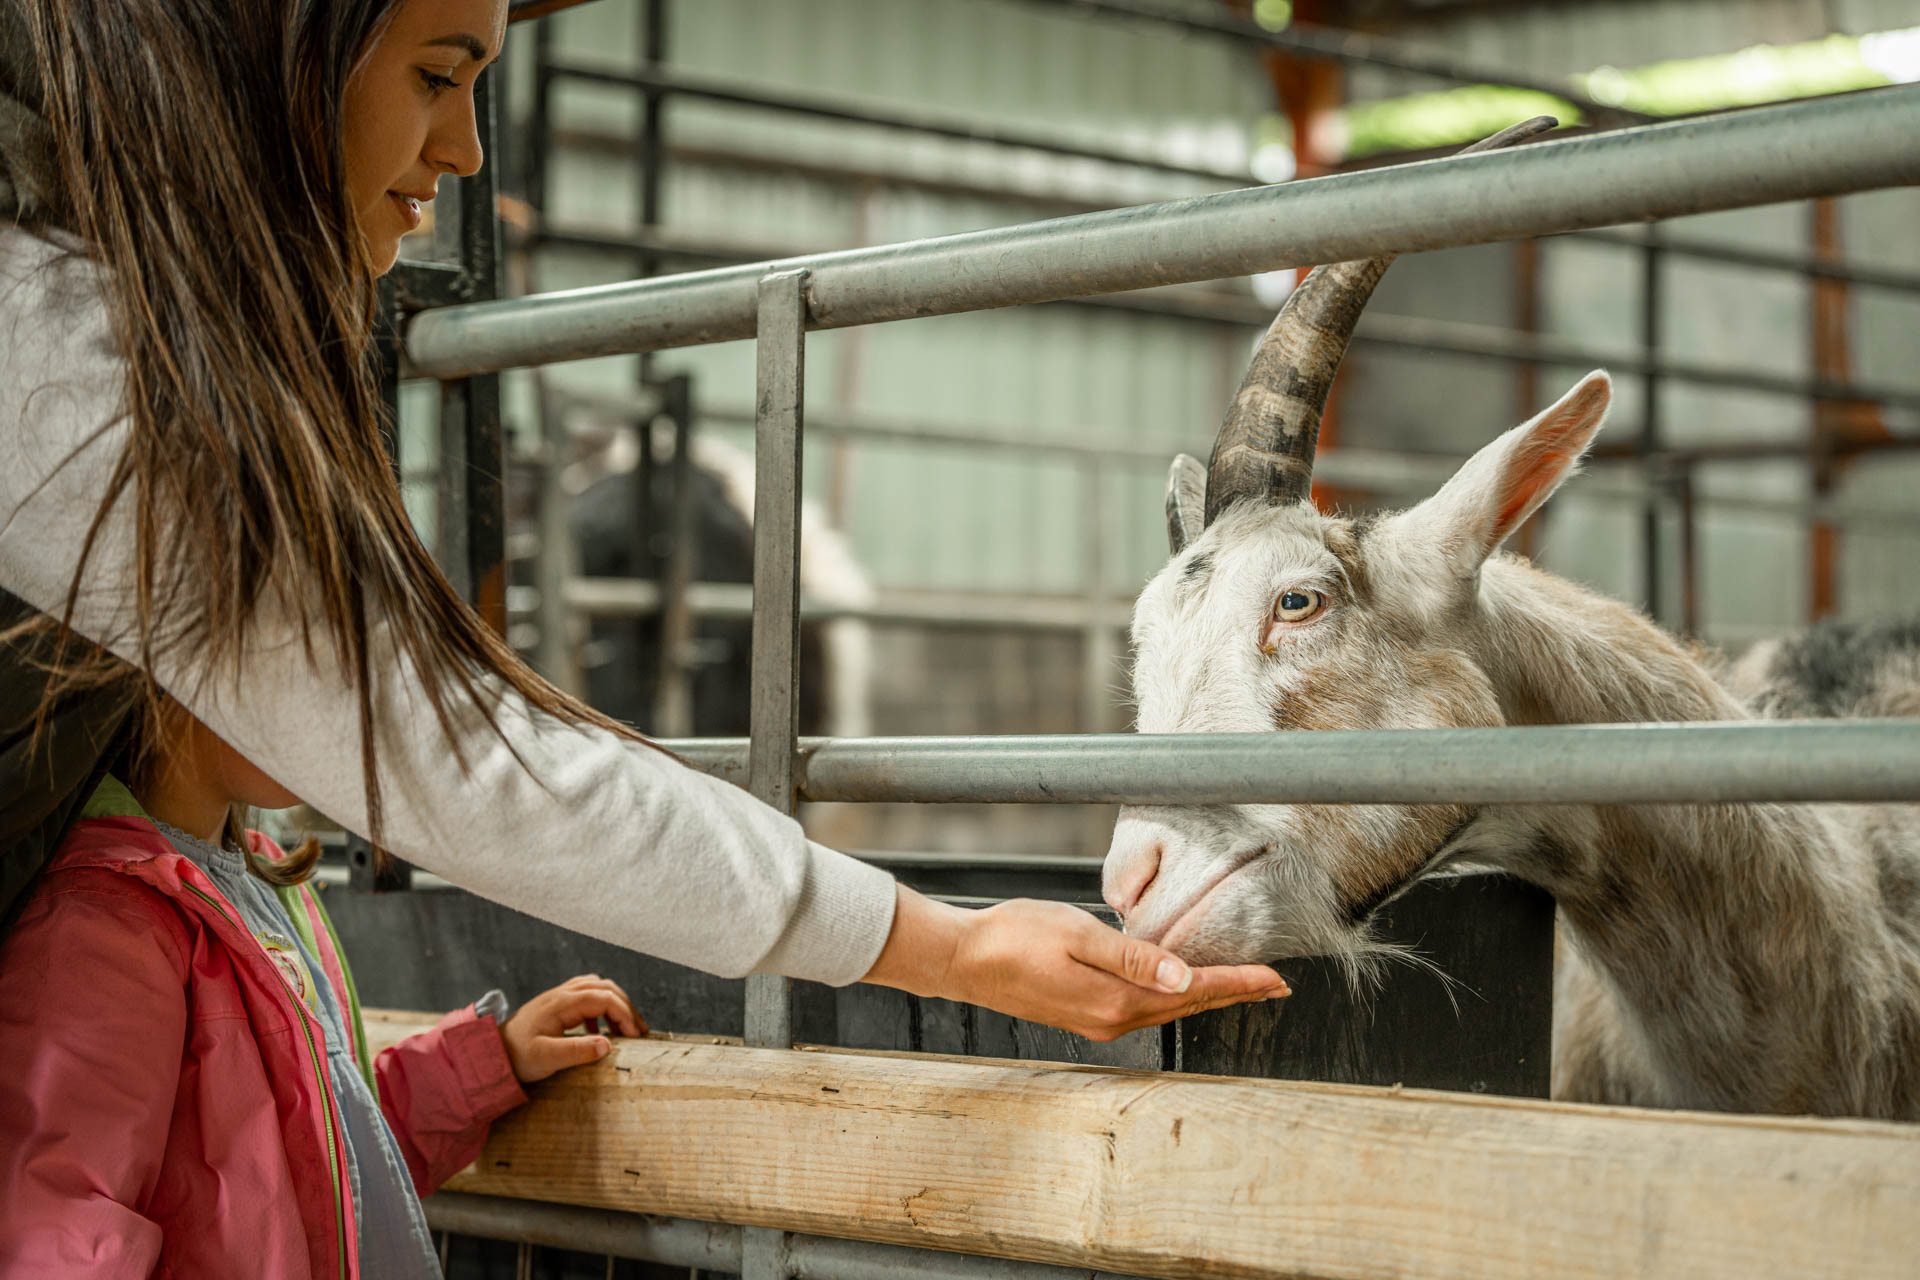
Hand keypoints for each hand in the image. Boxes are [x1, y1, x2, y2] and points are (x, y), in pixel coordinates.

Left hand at [497, 974, 648, 1084]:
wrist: (490, 1053)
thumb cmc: (516, 1056)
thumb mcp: (546, 1058)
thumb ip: (577, 1051)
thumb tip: (607, 1045)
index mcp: (561, 1003)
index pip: (604, 998)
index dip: (625, 1014)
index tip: (636, 1036)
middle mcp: (562, 994)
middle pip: (605, 987)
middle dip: (626, 1006)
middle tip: (639, 1031)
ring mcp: (558, 996)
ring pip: (597, 987)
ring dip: (615, 1004)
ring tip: (625, 1028)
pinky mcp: (556, 1004)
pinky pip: (587, 995)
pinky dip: (601, 1007)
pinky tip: (598, 1031)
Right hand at [861, 888, 1287, 1041]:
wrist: (963, 959)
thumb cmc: (1014, 937)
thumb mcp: (1077, 935)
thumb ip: (1132, 956)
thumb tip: (1184, 978)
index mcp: (1115, 1001)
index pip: (1193, 991)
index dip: (1239, 983)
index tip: (1278, 979)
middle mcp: (1112, 1020)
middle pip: (1187, 1006)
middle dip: (1233, 993)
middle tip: (1275, 984)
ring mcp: (1098, 1022)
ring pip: (1167, 1009)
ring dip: (1206, 996)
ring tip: (1240, 984)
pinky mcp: (1085, 1014)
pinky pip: (1144, 1008)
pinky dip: (1173, 996)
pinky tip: (1180, 984)